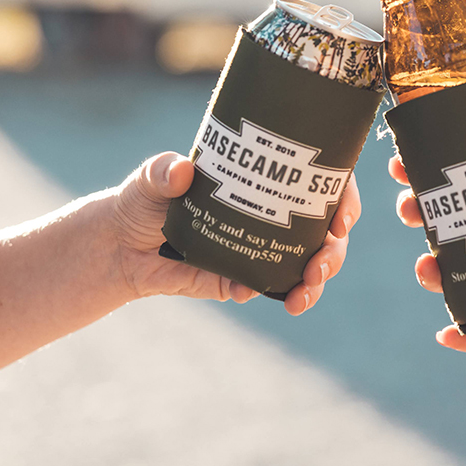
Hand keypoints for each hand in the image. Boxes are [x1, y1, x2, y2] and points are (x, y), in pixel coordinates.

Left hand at [111, 152, 359, 315]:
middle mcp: (273, 216)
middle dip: (335, 251)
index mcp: (267, 182)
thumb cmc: (144, 199)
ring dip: (315, 282)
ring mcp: (262, 250)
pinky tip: (246, 292)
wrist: (120, 246)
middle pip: (325, 233)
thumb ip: (164, 171)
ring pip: (307, 266)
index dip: (344, 199)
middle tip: (321, 263)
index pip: (320, 184)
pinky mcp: (241, 279)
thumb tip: (182, 173)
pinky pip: (268, 290)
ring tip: (303, 294)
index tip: (342, 217)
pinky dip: (269, 294)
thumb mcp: (153, 177)